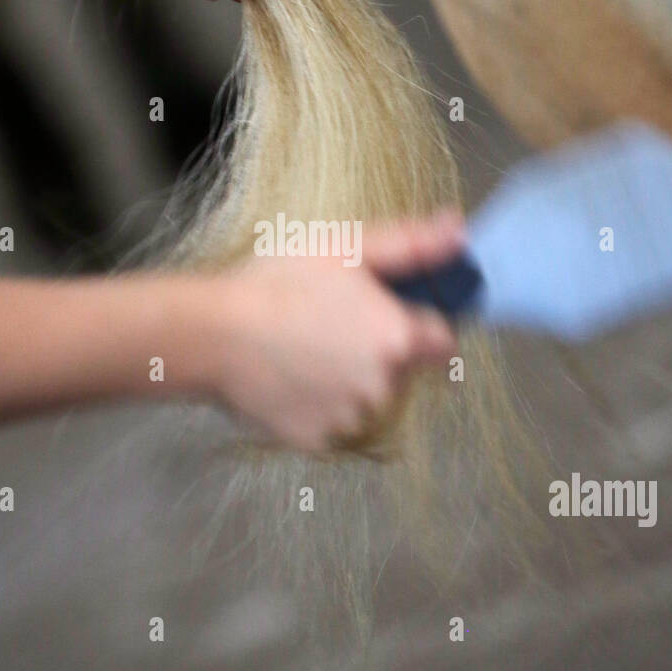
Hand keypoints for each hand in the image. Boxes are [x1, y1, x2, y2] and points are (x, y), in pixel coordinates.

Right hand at [211, 212, 463, 450]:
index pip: (442, 341)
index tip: (390, 314)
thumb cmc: (278, 282)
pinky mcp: (316, 441)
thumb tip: (460, 229)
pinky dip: (315, 406)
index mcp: (398, 339)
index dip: (420, 326)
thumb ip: (410, 244)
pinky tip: (287, 376)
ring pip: (364, 400)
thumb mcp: (345, 247)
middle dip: (377, 352)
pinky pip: (329, 423)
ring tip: (302, 349)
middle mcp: (384, 386)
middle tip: (329, 324)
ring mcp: (350, 418)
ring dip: (346, 381)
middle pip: (400, 371)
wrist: (211, 334)